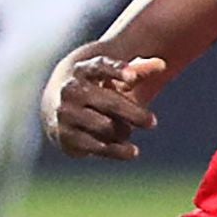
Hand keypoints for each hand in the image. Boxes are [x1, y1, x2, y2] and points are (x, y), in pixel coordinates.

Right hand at [46, 55, 167, 158]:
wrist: (55, 107)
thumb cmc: (95, 88)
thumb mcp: (112, 76)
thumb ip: (138, 70)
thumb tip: (162, 65)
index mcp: (84, 69)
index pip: (101, 66)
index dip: (117, 71)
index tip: (133, 79)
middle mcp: (71, 90)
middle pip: (110, 103)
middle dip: (134, 113)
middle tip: (152, 122)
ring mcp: (66, 113)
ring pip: (105, 127)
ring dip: (123, 131)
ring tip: (128, 131)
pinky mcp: (65, 136)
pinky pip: (97, 146)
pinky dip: (117, 150)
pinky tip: (132, 152)